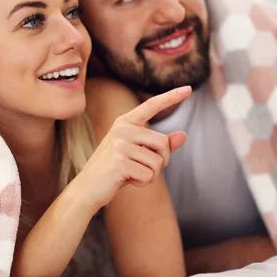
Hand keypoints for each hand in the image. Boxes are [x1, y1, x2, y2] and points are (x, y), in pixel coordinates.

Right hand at [73, 86, 190, 209]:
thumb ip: (160, 146)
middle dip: (160, 161)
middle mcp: (122, 129)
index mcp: (125, 122)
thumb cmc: (114, 170)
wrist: (87, 188)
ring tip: (131, 174)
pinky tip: (126, 181)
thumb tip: (184, 135)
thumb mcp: (137, 154)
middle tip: (141, 168)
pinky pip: (149, 175)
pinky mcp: (120, 162)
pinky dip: (143, 183)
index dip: (171, 97)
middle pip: (163, 143)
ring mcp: (119, 145)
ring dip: (150, 175)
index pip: (151, 105)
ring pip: (158, 162)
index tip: (189, 88)